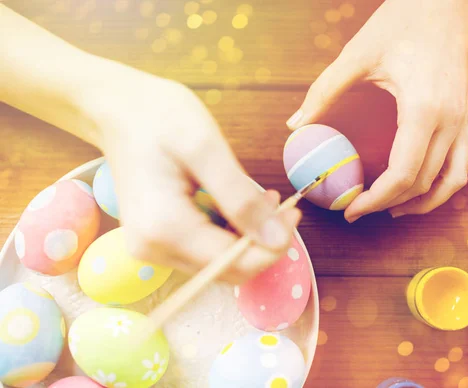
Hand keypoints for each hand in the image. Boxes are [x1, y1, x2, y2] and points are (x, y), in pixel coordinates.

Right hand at [80, 61, 299, 282]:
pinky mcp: (156, 239)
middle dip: (262, 242)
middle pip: (228, 270)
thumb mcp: (206, 149)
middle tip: (278, 203)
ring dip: (248, 237)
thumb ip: (241, 199)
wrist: (115, 109)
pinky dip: (229, 231)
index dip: (273, 245)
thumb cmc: (157, 117)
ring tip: (261, 198)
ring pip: (219, 262)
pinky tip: (237, 203)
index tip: (293, 212)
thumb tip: (278, 239)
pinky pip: (205, 250)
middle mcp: (154, 250)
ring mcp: (152, 248)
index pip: (235, 263)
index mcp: (165, 229)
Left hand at [287, 0, 467, 221]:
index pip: (403, 175)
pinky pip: (464, 162)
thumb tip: (295, 124)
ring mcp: (463, 120)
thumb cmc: (402, 20)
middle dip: (388, 203)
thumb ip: (324, 91)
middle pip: (422, 183)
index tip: (349, 208)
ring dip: (423, 202)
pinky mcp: (465, 115)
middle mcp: (450, 121)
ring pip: (451, 180)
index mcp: (424, 110)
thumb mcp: (357, 55)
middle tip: (356, 209)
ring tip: (392, 210)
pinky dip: (446, 182)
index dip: (375, 199)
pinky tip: (424, 186)